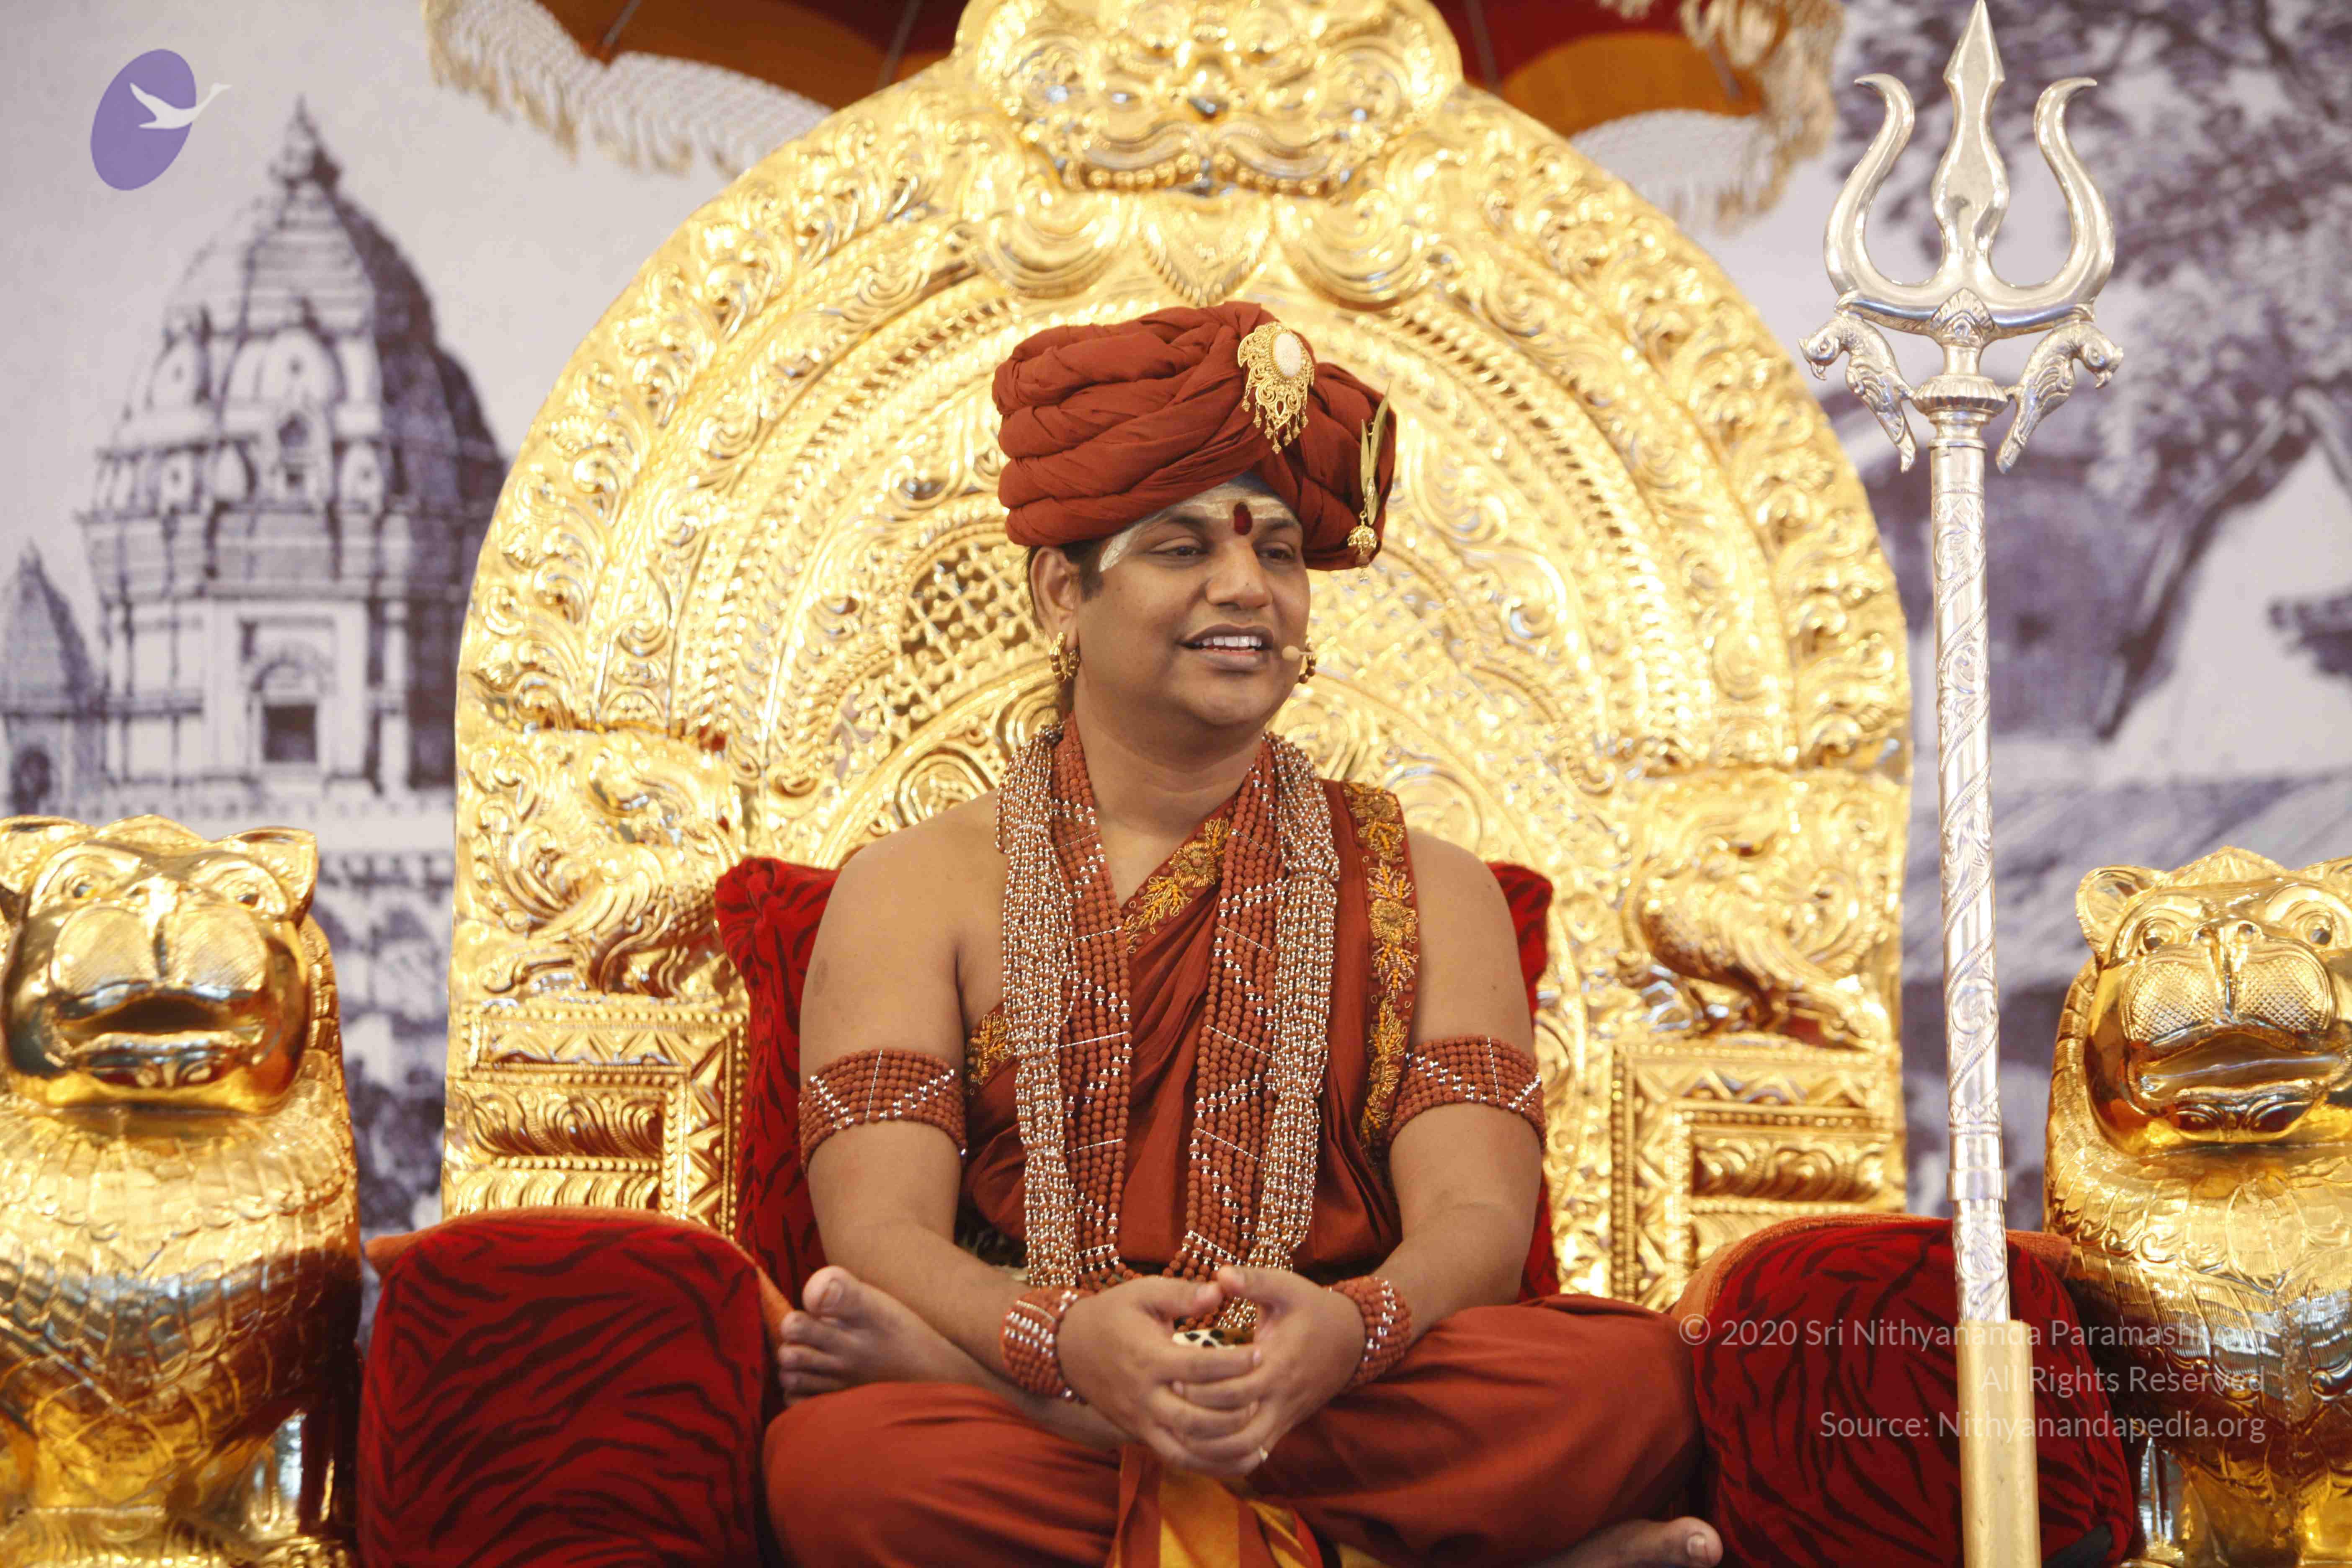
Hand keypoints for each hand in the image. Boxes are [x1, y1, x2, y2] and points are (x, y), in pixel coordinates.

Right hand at [1053, 1276, 1260, 1468]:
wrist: (1069, 1348)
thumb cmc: (1113, 1314)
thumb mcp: (1143, 1292)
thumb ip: (1181, 1294)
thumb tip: (1220, 1291)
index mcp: (1147, 1358)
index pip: (1198, 1368)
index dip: (1233, 1363)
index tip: (1261, 1353)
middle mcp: (1143, 1397)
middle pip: (1195, 1419)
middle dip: (1234, 1410)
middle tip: (1262, 1392)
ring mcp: (1140, 1421)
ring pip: (1186, 1449)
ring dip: (1224, 1444)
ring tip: (1255, 1423)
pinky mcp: (1140, 1435)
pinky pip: (1176, 1459)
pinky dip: (1208, 1463)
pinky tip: (1237, 1456)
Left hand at [1165, 1267, 1365, 1475]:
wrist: (1351, 1340)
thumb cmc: (1312, 1309)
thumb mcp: (1287, 1287)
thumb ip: (1253, 1281)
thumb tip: (1220, 1274)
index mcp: (1278, 1365)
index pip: (1235, 1392)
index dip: (1202, 1389)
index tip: (1174, 1375)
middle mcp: (1280, 1399)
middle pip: (1237, 1429)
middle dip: (1201, 1420)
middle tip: (1171, 1403)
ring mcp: (1283, 1417)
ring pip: (1244, 1450)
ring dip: (1211, 1446)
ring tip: (1180, 1428)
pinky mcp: (1283, 1426)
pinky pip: (1253, 1453)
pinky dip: (1227, 1454)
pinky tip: (1200, 1444)